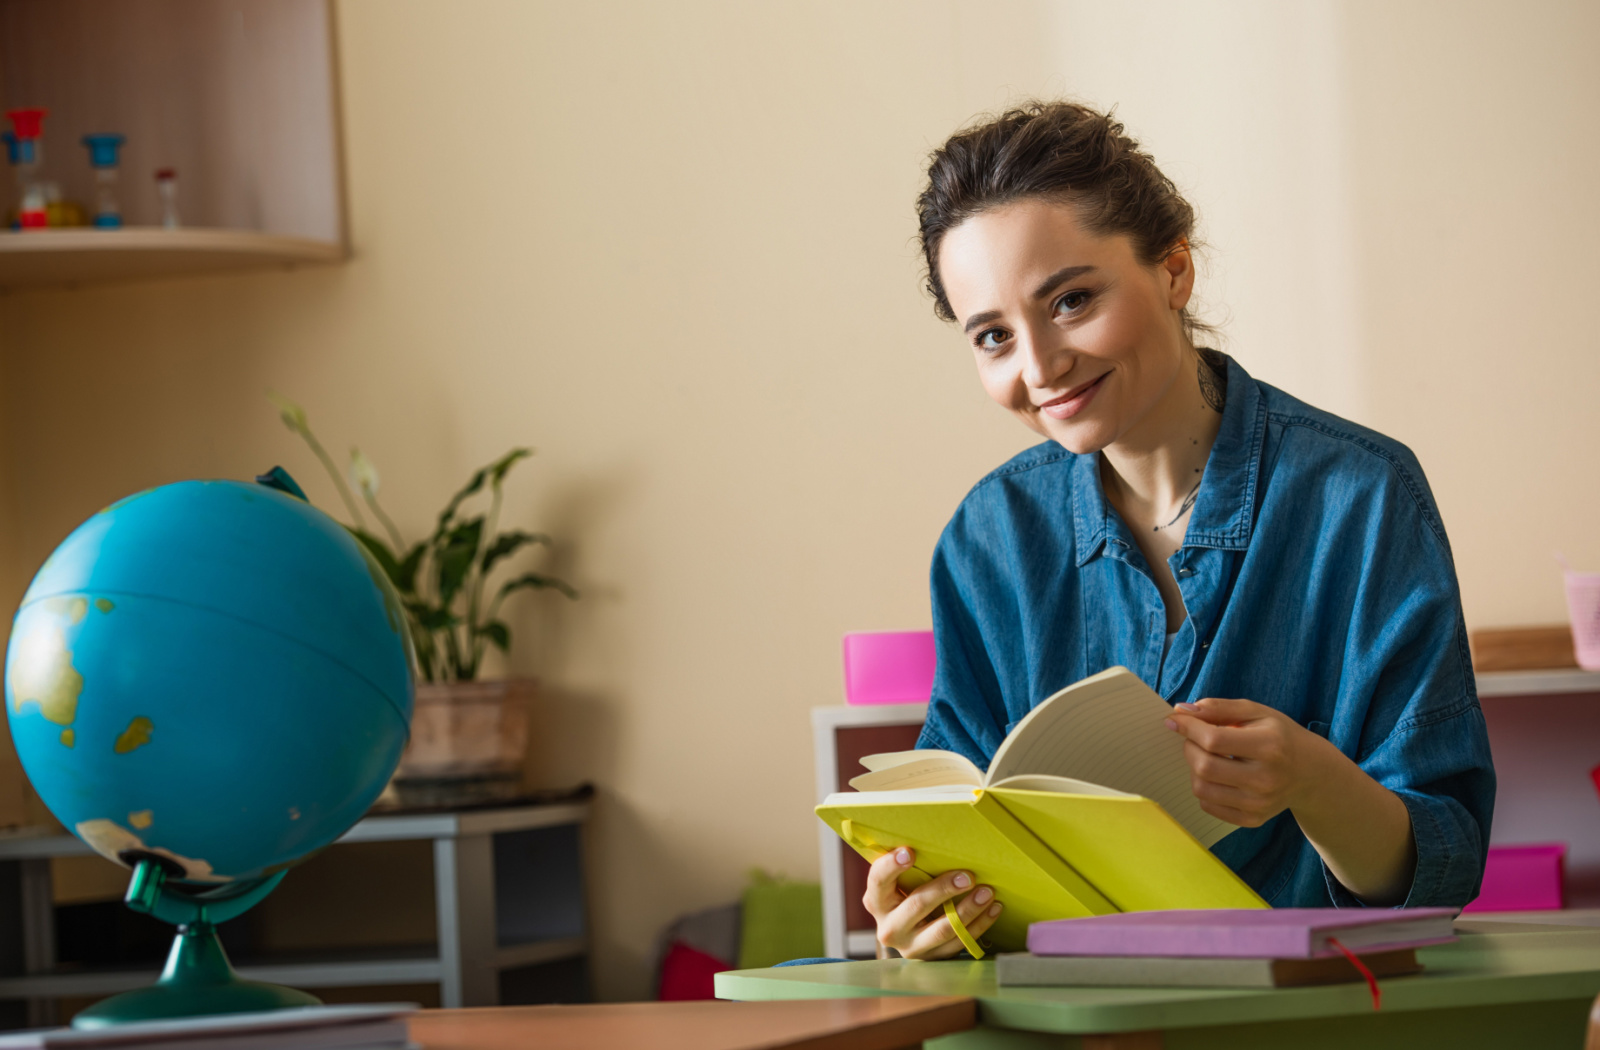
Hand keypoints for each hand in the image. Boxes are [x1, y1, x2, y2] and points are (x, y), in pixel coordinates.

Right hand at [863, 847, 1002, 959]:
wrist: (910, 936)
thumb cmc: (907, 897)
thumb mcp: (899, 885)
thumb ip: (908, 868)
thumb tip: (937, 835)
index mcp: (876, 901)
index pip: (878, 881)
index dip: (891, 866)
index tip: (910, 852)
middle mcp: (889, 927)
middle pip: (917, 905)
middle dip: (944, 889)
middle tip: (968, 876)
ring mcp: (911, 947)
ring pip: (943, 929)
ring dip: (969, 909)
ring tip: (987, 893)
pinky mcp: (932, 958)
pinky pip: (959, 942)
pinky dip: (980, 925)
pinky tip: (993, 908)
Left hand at [1164, 696, 1331, 827]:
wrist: (1309, 772)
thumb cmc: (1277, 736)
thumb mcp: (1255, 712)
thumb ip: (1218, 707)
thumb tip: (1181, 710)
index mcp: (1270, 746)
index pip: (1214, 740)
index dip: (1187, 727)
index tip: (1174, 720)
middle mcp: (1266, 779)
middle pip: (1204, 766)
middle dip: (1189, 747)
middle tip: (1193, 738)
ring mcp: (1259, 804)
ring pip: (1201, 789)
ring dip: (1194, 769)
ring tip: (1207, 757)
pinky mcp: (1253, 819)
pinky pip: (1208, 806)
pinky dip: (1204, 788)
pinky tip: (1217, 776)